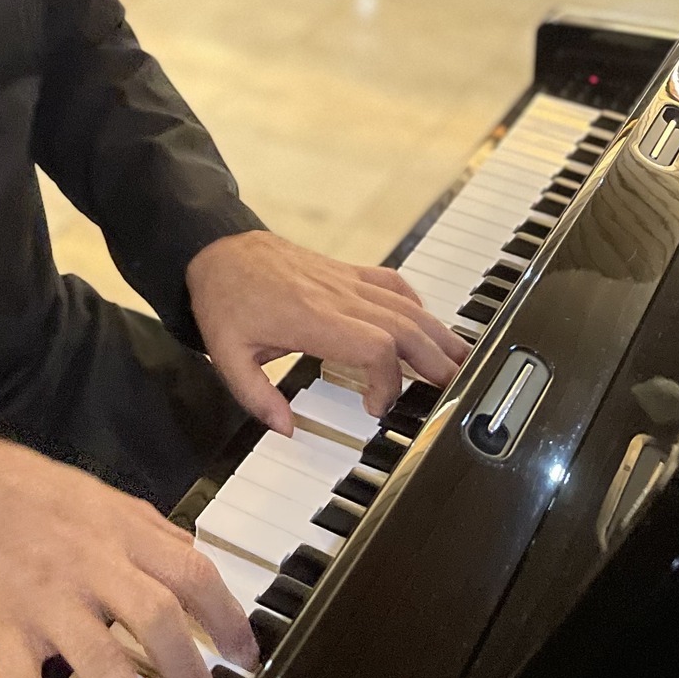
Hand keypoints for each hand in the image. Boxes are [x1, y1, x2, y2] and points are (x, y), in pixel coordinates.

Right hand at [0, 429, 257, 677]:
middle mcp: (91, 566)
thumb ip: (147, 526)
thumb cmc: (25, 487)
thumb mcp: (98, 493)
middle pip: (157, 619)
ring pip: (102, 661)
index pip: (191, 573)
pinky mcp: (7, 629)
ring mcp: (48, 601)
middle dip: (189, 669)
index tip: (244, 653)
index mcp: (118, 532)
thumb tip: (190, 553)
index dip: (226, 616)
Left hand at [187, 229, 468, 428]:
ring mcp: (344, 281)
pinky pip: (392, 282)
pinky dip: (416, 302)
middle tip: (454, 393)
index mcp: (311, 318)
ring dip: (438, 333)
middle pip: (404, 327)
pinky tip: (427, 322)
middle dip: (435, 361)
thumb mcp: (225, 354)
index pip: (374, 347)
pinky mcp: (345, 271)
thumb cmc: (224, 298)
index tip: (378, 407)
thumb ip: (255, 396)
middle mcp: (336, 296)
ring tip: (462, 362)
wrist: (217, 248)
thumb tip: (286, 429)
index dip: (389, 382)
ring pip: (406, 304)